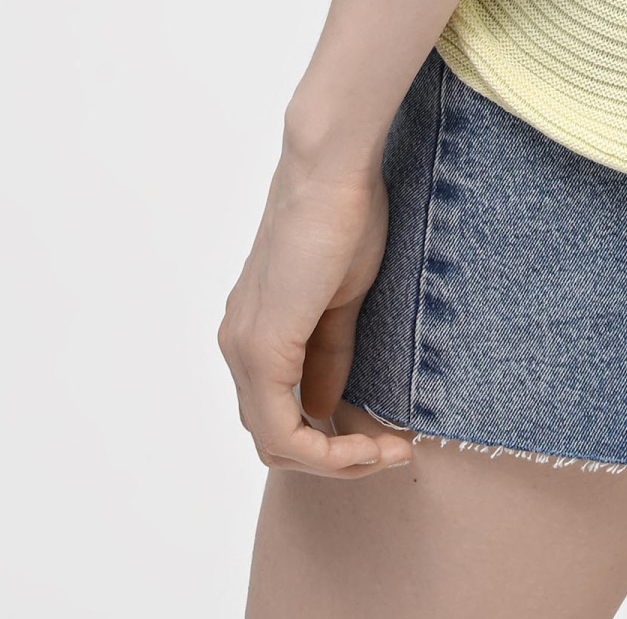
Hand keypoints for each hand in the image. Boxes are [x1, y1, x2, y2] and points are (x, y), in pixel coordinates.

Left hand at [218, 153, 415, 477]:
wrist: (331, 166)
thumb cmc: (344, 212)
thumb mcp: (343, 298)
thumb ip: (330, 352)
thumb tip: (324, 407)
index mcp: (255, 328)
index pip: (279, 412)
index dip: (331, 441)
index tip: (389, 438)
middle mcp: (237, 342)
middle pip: (272, 436)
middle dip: (333, 458)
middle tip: (390, 450)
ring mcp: (243, 345)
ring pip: (273, 441)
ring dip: (333, 459)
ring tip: (387, 450)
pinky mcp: (261, 344)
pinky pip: (281, 429)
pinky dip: (325, 450)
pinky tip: (368, 443)